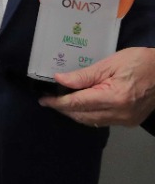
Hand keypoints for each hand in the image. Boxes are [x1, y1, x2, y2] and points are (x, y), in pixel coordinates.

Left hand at [40, 46, 154, 126]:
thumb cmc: (139, 62)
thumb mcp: (109, 63)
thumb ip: (84, 75)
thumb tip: (59, 80)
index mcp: (114, 98)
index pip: (77, 104)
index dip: (58, 103)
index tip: (43, 100)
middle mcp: (119, 114)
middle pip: (82, 116)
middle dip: (64, 109)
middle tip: (50, 99)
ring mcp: (126, 120)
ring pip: (92, 121)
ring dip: (75, 113)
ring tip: (62, 102)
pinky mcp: (131, 121)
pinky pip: (103, 121)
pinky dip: (90, 115)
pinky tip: (82, 105)